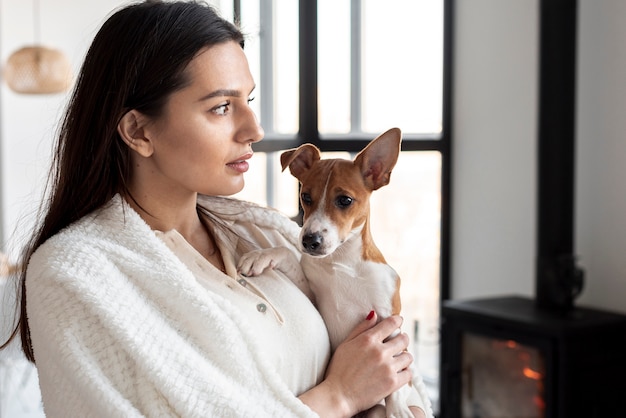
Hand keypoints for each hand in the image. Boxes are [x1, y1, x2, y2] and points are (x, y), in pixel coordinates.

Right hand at [299, 312, 413, 416]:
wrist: (338, 396)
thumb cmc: (338, 370)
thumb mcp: (345, 344)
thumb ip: (361, 328)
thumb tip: (374, 314)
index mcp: (368, 340)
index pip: (391, 323)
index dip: (398, 320)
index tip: (399, 321)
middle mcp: (380, 352)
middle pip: (403, 339)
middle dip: (402, 339)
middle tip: (399, 342)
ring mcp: (388, 368)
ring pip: (408, 356)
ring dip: (404, 356)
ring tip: (399, 359)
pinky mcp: (392, 383)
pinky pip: (409, 373)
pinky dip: (405, 372)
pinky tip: (399, 372)